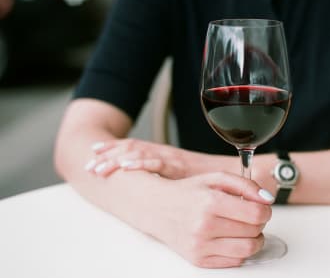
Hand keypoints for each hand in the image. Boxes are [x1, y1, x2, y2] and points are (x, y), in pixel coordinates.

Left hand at [84, 139, 234, 178]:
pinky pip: (159, 162)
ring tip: (98, 167)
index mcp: (167, 155)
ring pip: (141, 153)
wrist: (237, 176)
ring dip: (117, 160)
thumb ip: (174, 178)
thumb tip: (157, 186)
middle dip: (108, 155)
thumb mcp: (190, 178)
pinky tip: (126, 167)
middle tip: (88, 164)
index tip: (95, 152)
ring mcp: (174, 158)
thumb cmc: (215, 180)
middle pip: (133, 148)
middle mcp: (168, 154)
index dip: (114, 149)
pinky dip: (141, 163)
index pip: (137, 147)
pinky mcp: (183, 166)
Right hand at [146, 172, 274, 267]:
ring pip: (247, 250)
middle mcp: (204, 225)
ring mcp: (200, 245)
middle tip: (251, 215)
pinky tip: (231, 238)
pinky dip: (239, 250)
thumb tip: (267, 199)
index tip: (262, 207)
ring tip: (245, 229)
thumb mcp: (216, 178)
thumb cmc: (188, 192)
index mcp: (210, 202)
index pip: (255, 214)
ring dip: (254, 239)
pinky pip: (234, 261)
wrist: (157, 208)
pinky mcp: (199, 260)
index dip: (266, 210)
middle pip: (254, 231)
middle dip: (259, 222)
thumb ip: (246, 185)